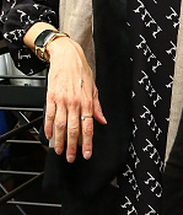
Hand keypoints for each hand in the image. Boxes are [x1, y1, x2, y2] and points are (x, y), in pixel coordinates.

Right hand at [44, 37, 105, 161]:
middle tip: (71, 158)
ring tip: (59, 151)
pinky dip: (48, 127)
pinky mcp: (51, 97)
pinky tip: (49, 136)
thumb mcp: (94, 88)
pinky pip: (49, 115)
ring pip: (60, 125)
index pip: (88, 126)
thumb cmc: (81, 71)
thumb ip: (97, 106)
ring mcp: (61, 100)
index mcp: (87, 101)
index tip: (87, 153)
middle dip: (72, 146)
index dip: (87, 142)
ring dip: (59, 140)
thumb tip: (103, 121)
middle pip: (73, 129)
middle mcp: (74, 102)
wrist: (66, 56)